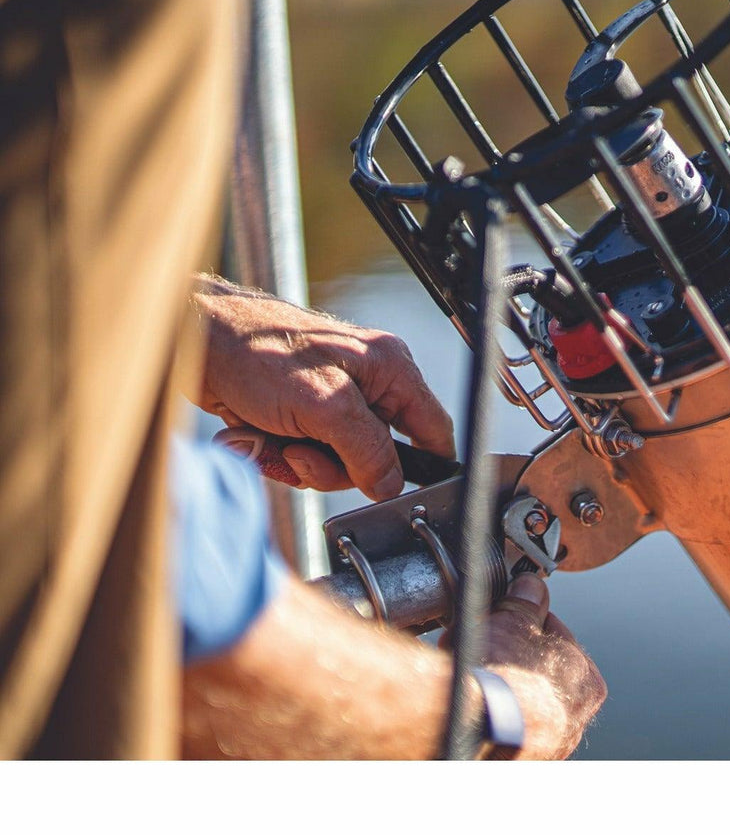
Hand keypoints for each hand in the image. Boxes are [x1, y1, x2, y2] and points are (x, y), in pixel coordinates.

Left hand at [192, 275, 453, 501]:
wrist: (192, 340)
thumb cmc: (254, 350)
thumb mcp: (322, 405)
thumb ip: (367, 448)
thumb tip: (390, 484)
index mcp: (389, 367)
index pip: (433, 427)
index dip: (426, 465)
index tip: (400, 493)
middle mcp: (367, 381)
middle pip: (378, 456)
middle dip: (335, 466)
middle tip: (301, 453)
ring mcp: (332, 399)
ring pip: (338, 462)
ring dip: (299, 463)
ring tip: (270, 442)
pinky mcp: (299, 412)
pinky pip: (305, 455)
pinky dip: (277, 456)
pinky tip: (253, 439)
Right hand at [445, 573, 606, 759]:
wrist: (461, 724)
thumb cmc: (497, 671)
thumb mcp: (513, 621)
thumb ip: (526, 604)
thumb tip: (531, 587)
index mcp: (587, 684)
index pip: (557, 640)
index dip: (525, 625)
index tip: (506, 619)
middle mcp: (573, 722)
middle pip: (537, 675)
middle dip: (510, 658)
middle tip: (482, 644)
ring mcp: (544, 749)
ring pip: (519, 705)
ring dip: (496, 687)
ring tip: (468, 671)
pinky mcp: (515, 763)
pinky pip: (501, 730)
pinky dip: (485, 715)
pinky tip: (465, 702)